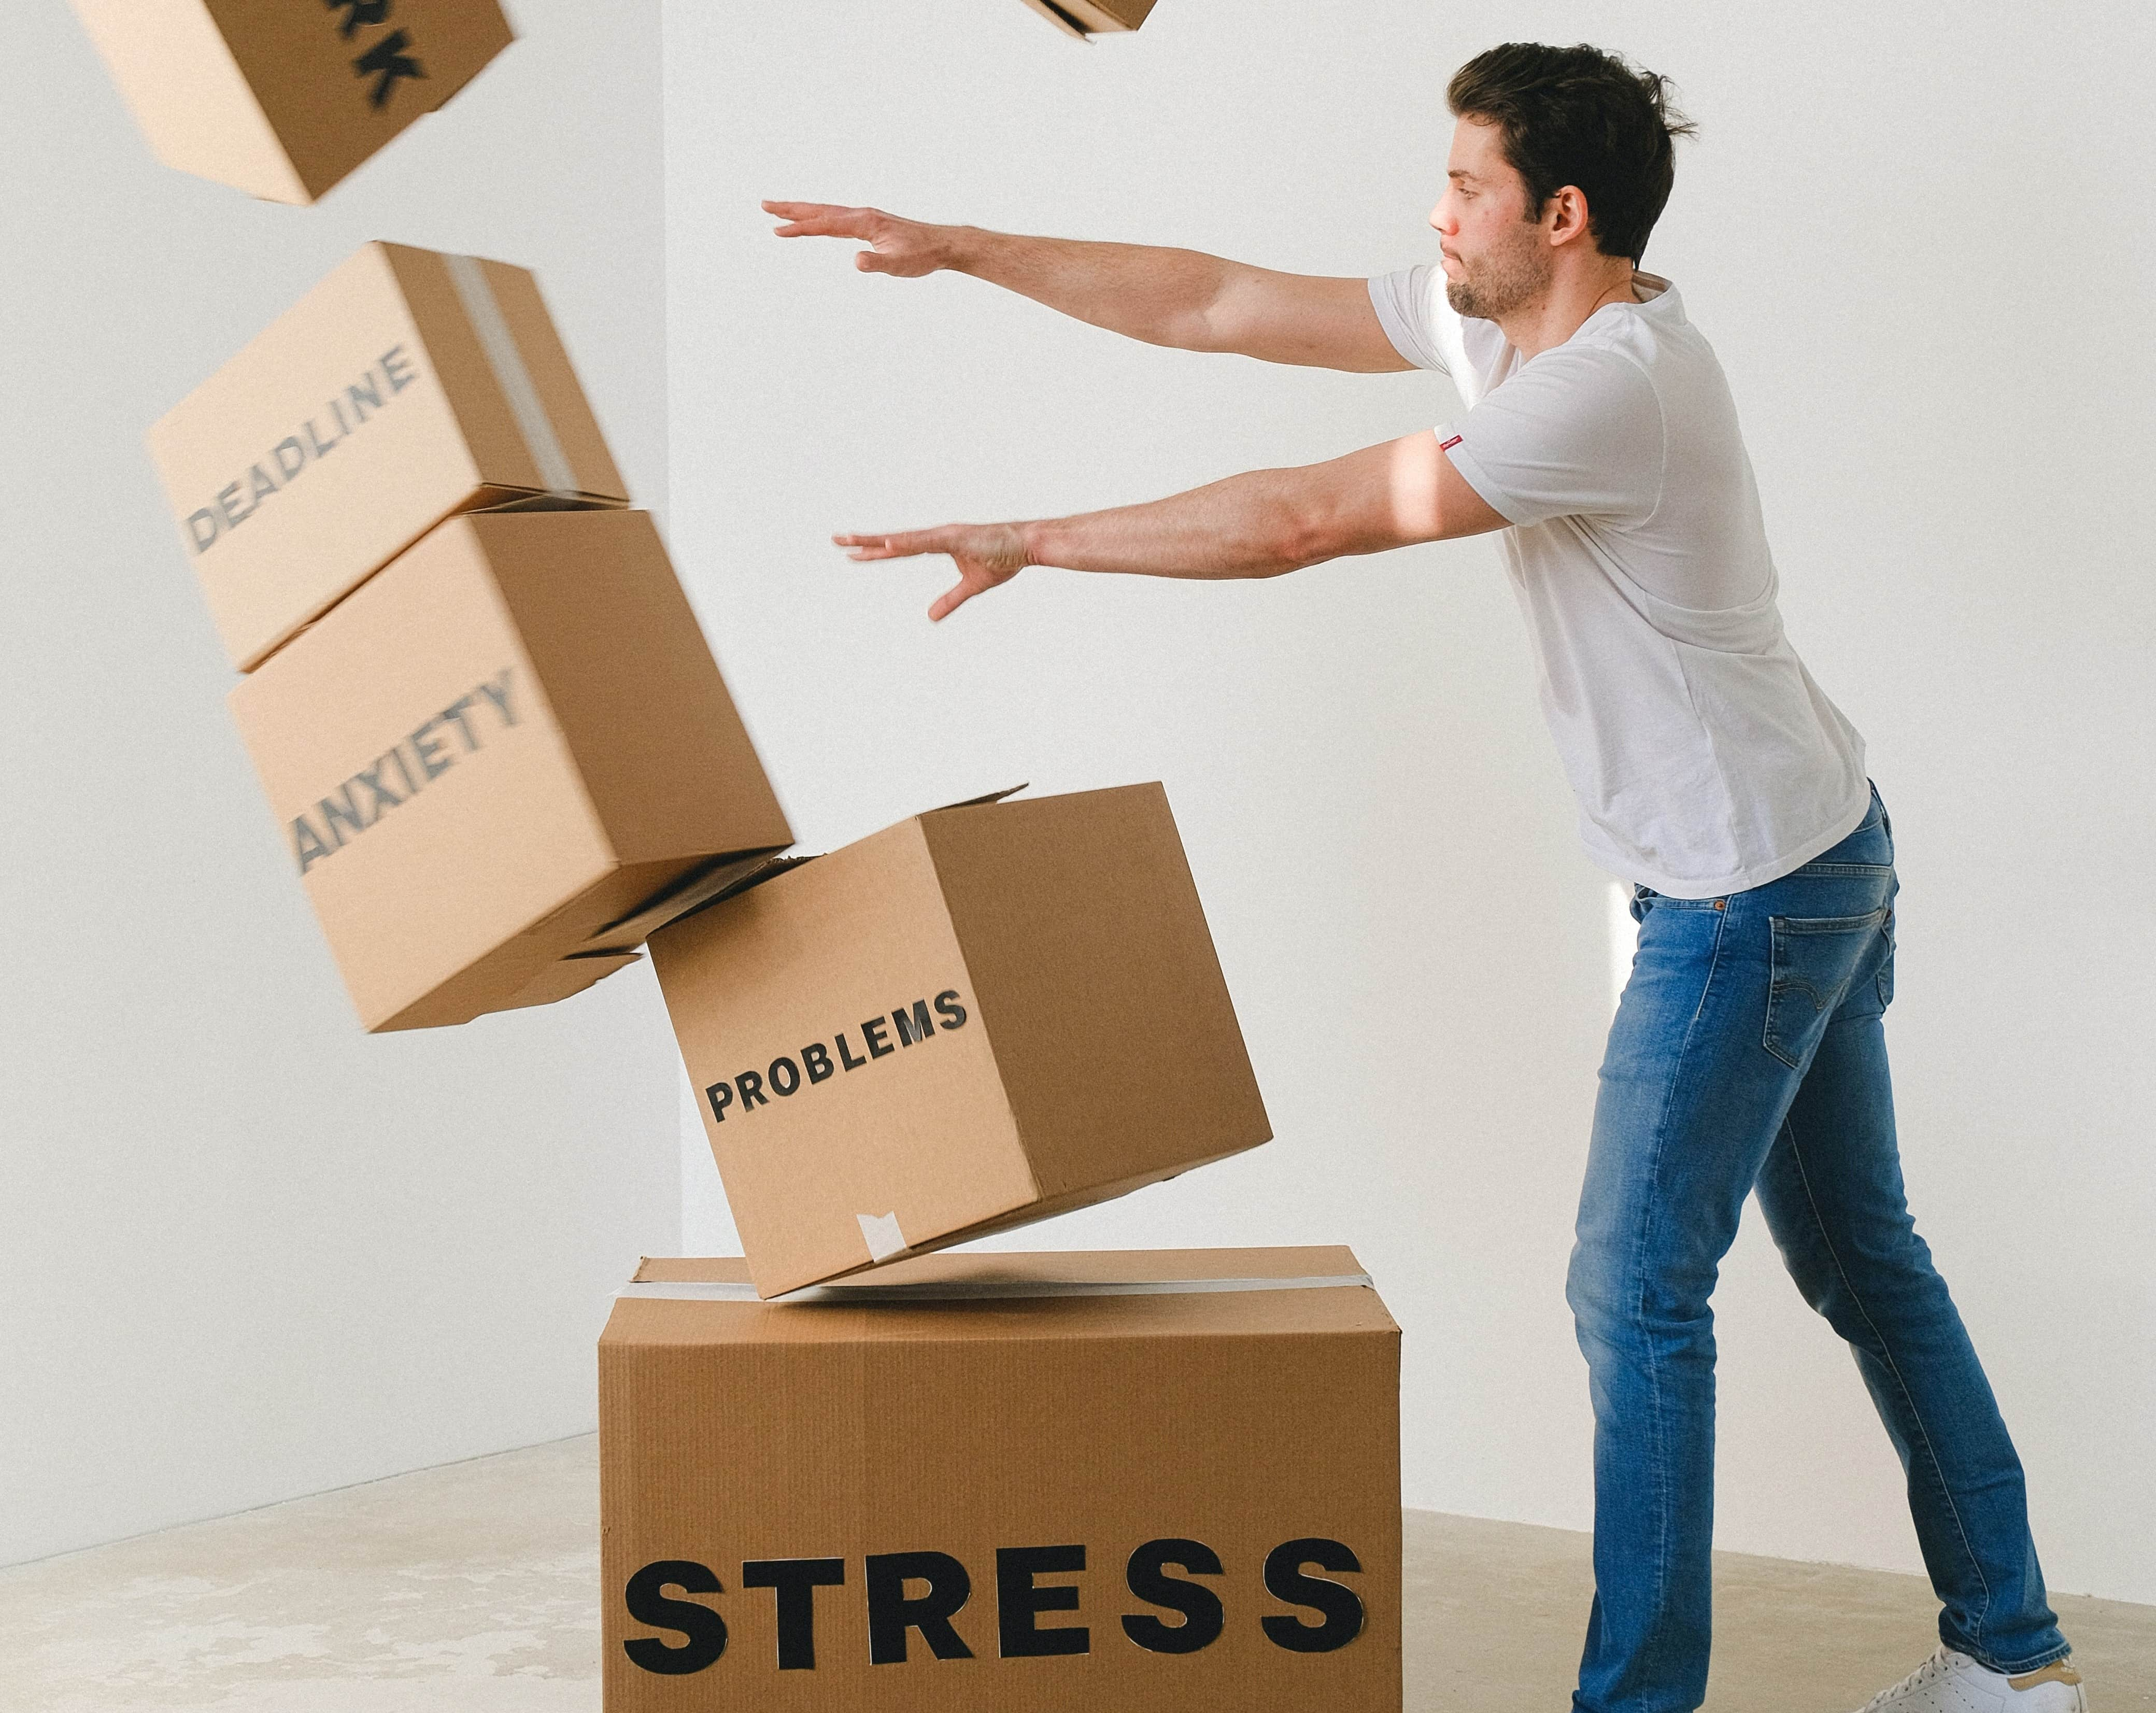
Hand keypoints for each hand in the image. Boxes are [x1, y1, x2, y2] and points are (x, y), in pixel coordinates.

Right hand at [765, 201, 957, 277]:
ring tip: (779, 211)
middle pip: (819, 210)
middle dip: (791, 209)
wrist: (942, 245)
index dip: (800, 229)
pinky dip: (819, 217)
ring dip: (802, 210)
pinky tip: (814, 222)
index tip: (777, 231)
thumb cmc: (922, 256)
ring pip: (826, 211)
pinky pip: (836, 218)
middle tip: (764, 205)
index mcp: (864, 222)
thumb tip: (856, 262)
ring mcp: (864, 218)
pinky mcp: (868, 223)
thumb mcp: (900, 265)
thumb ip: (877, 264)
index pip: (825, 225)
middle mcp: (861, 215)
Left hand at [836, 523, 1031, 621]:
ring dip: (879, 541)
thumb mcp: (971, 586)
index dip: (876, 552)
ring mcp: (945, 534)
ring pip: (904, 538)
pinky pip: (927, 541)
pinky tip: (889, 543)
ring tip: (853, 542)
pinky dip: (907, 542)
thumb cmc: (1003, 559)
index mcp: (938, 543)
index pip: (900, 548)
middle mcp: (936, 535)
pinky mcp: (957, 537)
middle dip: (865, 541)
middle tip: (837, 540)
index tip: (853, 553)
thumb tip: (930, 617)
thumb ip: (950, 600)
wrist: (1027, 546)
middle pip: (894, 540)